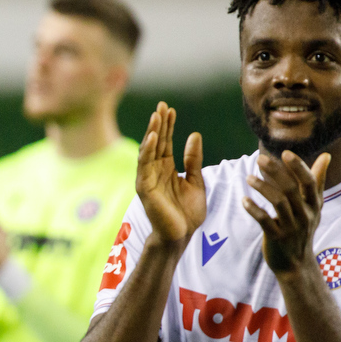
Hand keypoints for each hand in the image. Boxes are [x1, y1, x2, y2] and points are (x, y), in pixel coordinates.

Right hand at [136, 103, 206, 252]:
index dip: (168, 126)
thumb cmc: (187, 213)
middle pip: (156, 143)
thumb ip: (193, 160)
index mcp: (166, 169)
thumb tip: (194, 135)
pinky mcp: (145, 189)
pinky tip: (152, 138)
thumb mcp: (196, 180)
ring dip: (152, 133)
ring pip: (148, 151)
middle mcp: (155, 172)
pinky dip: (147, 151)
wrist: (181, 236)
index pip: (165, 142)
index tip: (171, 109)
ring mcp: (148, 180)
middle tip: (162, 104)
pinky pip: (144, 167)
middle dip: (158, 124)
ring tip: (156, 115)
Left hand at [246, 148, 329, 277]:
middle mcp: (305, 214)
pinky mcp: (277, 238)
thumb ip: (318, 180)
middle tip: (259, 159)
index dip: (298, 167)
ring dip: (262, 188)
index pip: (309, 182)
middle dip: (276, 172)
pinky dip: (254, 209)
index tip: (285, 153)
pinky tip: (244, 200)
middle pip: (291, 189)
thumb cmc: (303, 228)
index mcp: (314, 204)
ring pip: (278, 203)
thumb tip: (326, 155)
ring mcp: (292, 227)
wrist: (296, 264)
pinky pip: (265, 221)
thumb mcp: (314, 206)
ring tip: (248, 178)